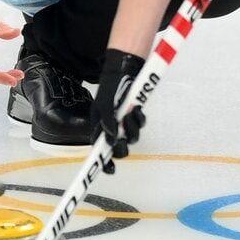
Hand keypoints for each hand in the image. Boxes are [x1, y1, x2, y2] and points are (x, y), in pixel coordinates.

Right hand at [91, 48, 145, 171]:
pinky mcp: (135, 115)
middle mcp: (112, 126)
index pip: (100, 149)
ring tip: (130, 114)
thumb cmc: (110, 87)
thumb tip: (110, 141)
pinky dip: (140, 119)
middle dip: (122, 147)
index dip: (105, 162)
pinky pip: (140, 124)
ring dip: (132, 129)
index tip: (110, 170)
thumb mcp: (103, 104)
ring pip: (131, 137)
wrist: (125, 70)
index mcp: (100, 125)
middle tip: (123, 141)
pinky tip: (137, 109)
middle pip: (118, 147)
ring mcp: (124, 121)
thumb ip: (106, 123)